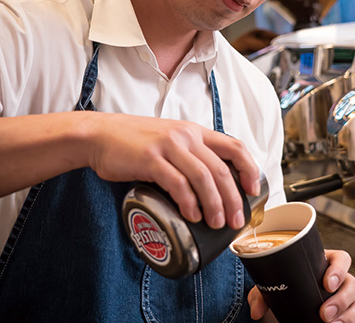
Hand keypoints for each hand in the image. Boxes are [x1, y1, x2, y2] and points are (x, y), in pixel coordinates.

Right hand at [84, 111, 260, 230]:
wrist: (101, 134)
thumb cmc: (134, 142)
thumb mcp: (169, 139)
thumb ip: (188, 154)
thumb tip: (209, 185)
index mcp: (193, 131)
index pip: (233, 146)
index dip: (248, 168)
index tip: (254, 189)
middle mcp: (185, 136)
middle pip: (220, 168)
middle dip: (233, 197)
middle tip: (236, 220)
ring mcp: (168, 146)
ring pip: (203, 177)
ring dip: (215, 204)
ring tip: (217, 223)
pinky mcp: (150, 159)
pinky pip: (177, 183)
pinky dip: (188, 202)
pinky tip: (192, 215)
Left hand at [247, 249, 354, 321]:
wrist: (289, 304)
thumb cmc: (288, 286)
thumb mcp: (275, 285)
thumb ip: (262, 294)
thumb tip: (257, 309)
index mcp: (324, 262)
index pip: (341, 259)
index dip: (339, 269)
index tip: (327, 283)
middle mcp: (338, 278)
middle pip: (352, 283)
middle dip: (341, 299)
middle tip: (324, 313)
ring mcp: (344, 296)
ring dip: (347, 314)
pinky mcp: (346, 312)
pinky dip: (350, 322)